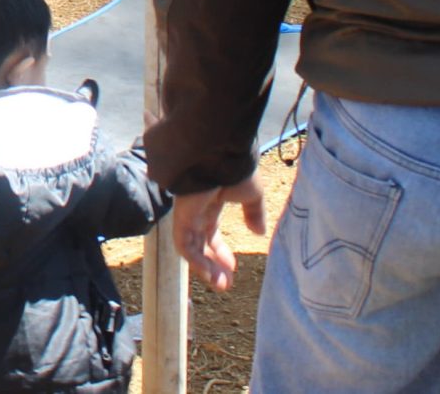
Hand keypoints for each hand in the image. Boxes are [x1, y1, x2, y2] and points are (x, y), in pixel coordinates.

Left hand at [173, 176, 268, 293]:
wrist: (221, 154)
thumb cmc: (236, 169)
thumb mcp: (252, 194)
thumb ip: (254, 213)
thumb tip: (259, 233)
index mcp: (210, 202)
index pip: (211, 232)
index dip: (221, 251)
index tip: (233, 267)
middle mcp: (196, 209)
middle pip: (200, 243)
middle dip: (213, 264)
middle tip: (226, 284)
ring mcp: (186, 213)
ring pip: (191, 248)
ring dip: (205, 268)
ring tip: (222, 285)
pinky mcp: (180, 216)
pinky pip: (183, 244)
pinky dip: (196, 261)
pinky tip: (210, 274)